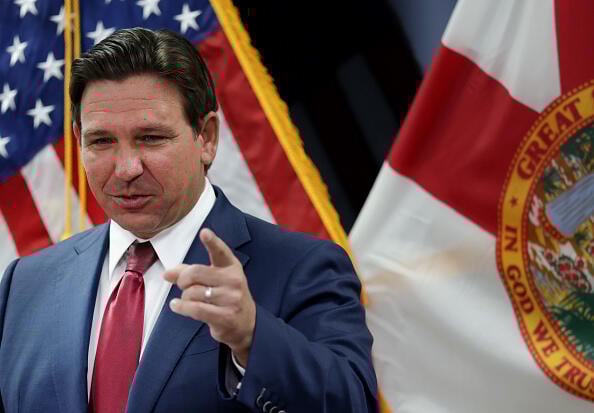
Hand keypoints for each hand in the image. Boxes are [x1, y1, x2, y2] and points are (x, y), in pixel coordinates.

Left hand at [163, 228, 255, 366]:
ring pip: (192, 292)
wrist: (246, 323)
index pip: (220, 252)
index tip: (204, 233)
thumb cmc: (225, 297)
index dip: (212, 242)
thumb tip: (166, 273)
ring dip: (184, 297)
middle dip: (182, 279)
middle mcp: (234, 280)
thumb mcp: (214, 280)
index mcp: (232, 267)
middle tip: (182, 284)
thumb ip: (190, 273)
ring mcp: (231, 299)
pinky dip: (181, 307)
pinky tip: (176, 305)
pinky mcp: (225, 316)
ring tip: (187, 300)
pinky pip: (194, 309)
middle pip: (195, 273)